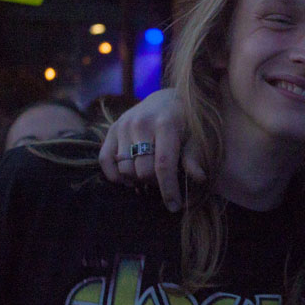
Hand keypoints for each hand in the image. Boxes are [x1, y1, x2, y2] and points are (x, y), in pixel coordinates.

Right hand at [98, 88, 204, 211]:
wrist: (166, 98)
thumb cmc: (186, 121)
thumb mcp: (196, 135)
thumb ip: (194, 156)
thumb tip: (199, 178)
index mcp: (166, 124)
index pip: (164, 165)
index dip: (168, 189)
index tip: (174, 206)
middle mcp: (141, 124)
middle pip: (143, 170)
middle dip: (155, 184)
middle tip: (163, 184)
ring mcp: (123, 126)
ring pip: (124, 169)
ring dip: (137, 181)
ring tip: (149, 179)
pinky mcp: (112, 129)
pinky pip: (104, 160)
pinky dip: (115, 175)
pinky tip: (129, 179)